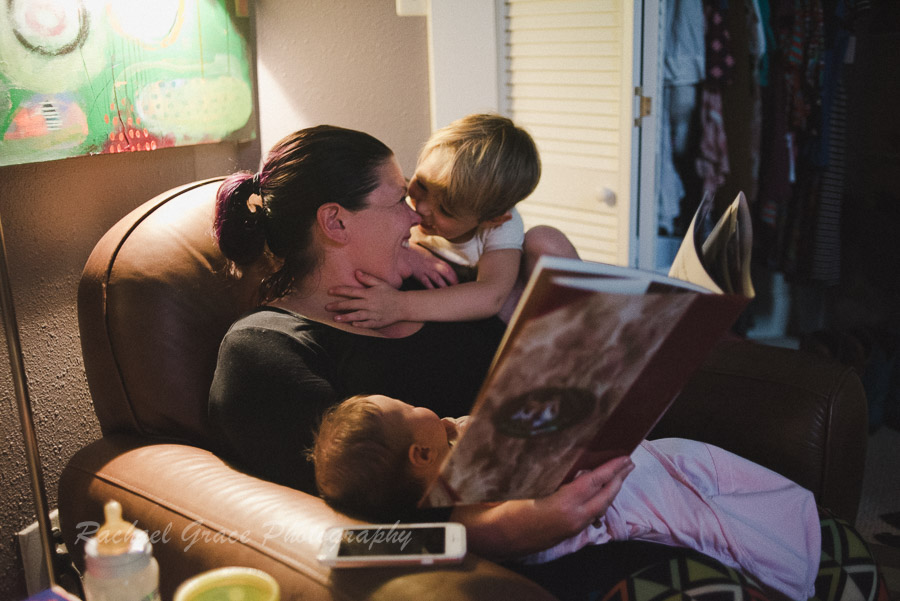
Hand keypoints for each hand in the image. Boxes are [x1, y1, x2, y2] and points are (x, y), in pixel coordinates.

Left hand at [326, 271, 406, 328]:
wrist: (404, 305)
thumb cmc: (390, 293)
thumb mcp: (380, 283)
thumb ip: (367, 278)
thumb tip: (356, 272)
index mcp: (368, 293)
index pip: (351, 291)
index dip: (340, 291)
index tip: (329, 291)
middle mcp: (369, 304)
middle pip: (351, 304)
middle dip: (338, 306)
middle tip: (326, 307)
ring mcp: (373, 314)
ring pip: (357, 315)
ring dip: (346, 317)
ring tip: (335, 318)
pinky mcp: (378, 322)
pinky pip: (367, 324)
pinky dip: (360, 324)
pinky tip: (352, 325)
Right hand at [402, 244, 457, 288]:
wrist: (399, 251)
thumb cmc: (409, 253)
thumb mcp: (422, 254)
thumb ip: (428, 260)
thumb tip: (435, 267)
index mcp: (432, 258)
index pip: (446, 266)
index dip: (453, 274)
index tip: (457, 280)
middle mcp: (430, 263)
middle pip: (445, 271)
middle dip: (452, 280)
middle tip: (456, 287)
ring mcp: (424, 269)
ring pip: (438, 277)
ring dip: (444, 285)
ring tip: (448, 292)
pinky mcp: (418, 274)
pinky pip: (426, 282)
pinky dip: (431, 287)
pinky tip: (435, 293)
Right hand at [452, 455, 633, 558]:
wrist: (499, 536)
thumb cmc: (509, 505)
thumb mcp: (531, 483)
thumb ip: (554, 474)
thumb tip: (569, 460)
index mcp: (566, 502)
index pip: (596, 481)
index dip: (612, 468)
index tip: (625, 457)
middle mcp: (575, 516)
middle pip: (605, 496)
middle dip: (619, 479)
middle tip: (629, 463)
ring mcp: (573, 527)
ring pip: (600, 507)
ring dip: (611, 491)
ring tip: (617, 476)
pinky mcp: (568, 532)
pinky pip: (591, 514)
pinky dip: (598, 501)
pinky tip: (596, 494)